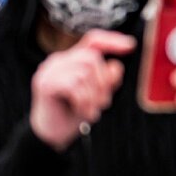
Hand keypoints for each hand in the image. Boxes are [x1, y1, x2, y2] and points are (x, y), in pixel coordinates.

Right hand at [30, 30, 134, 151]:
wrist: (51, 135)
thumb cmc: (73, 112)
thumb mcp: (97, 94)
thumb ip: (107, 79)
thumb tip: (115, 66)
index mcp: (71, 59)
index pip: (93, 40)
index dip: (112, 40)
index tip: (131, 45)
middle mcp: (58, 61)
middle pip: (92, 58)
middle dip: (104, 82)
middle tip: (103, 103)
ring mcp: (49, 71)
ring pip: (84, 72)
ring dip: (94, 95)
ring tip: (92, 111)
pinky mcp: (45, 84)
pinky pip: (74, 85)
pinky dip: (83, 100)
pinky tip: (82, 111)